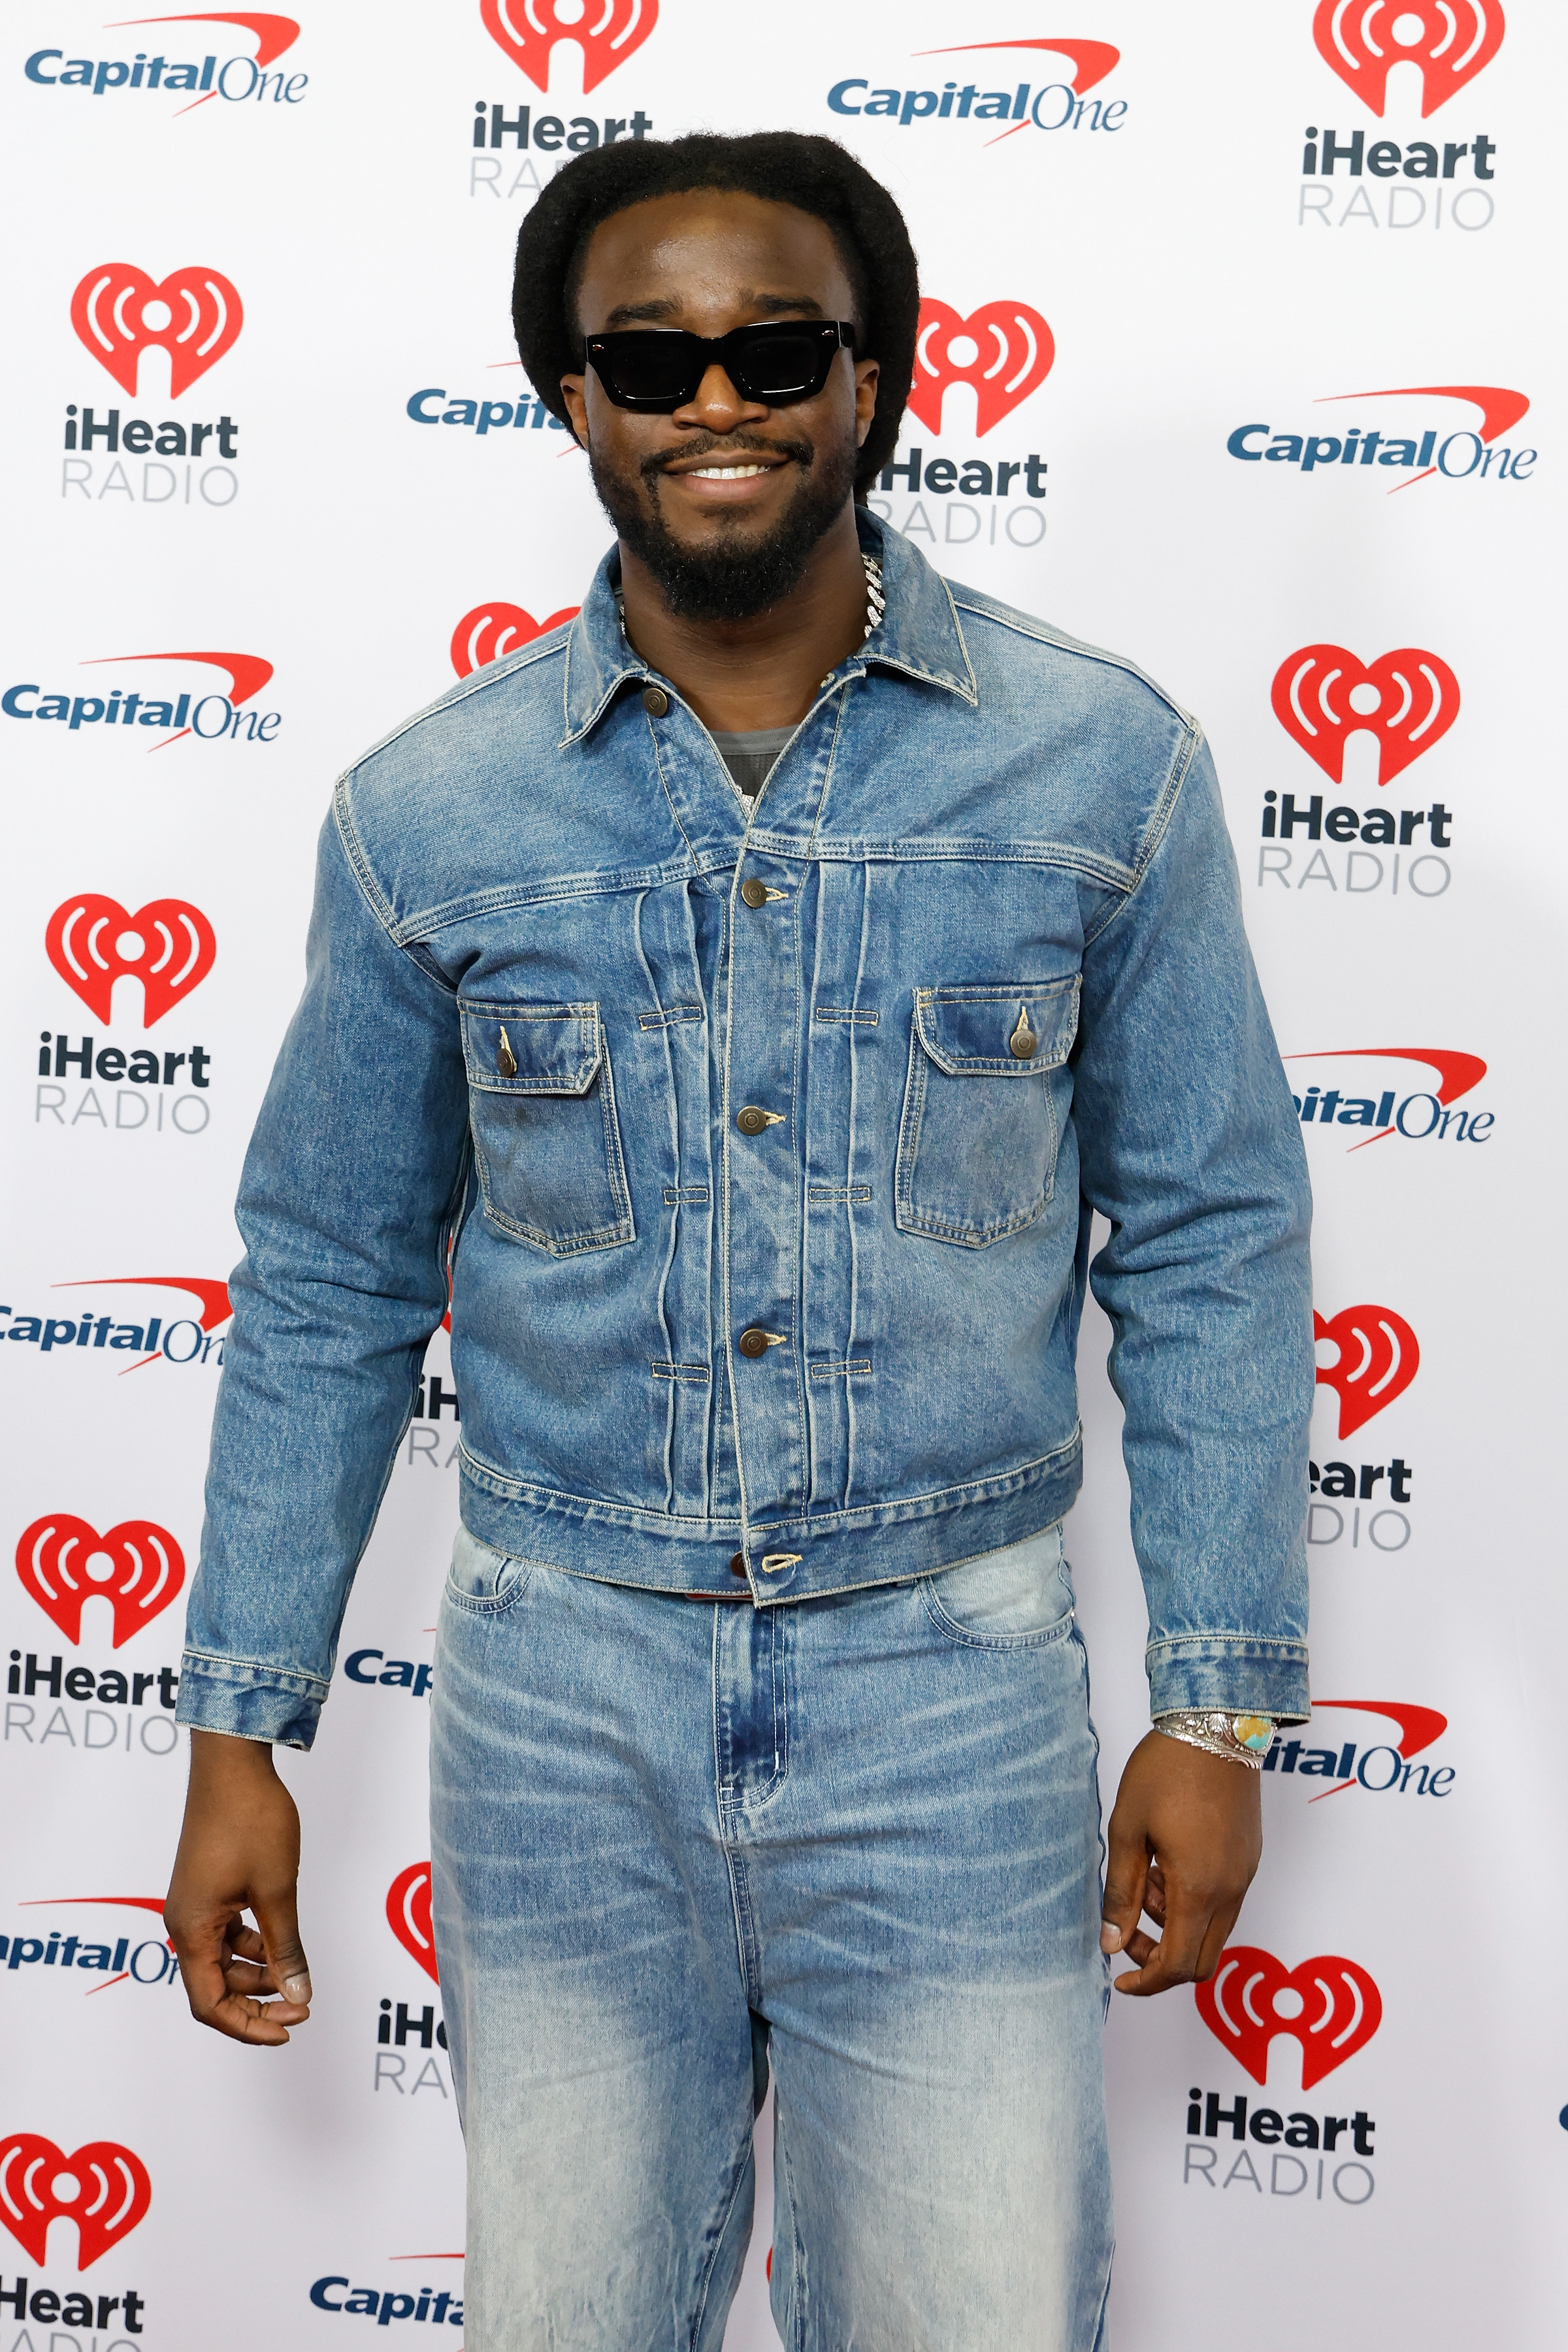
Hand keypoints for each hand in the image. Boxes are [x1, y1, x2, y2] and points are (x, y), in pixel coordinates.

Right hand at [164, 1729, 311, 2045]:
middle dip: (256, 2004)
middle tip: (301, 2006)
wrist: (232, 1763)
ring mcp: (194, 1904)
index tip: (288, 2029)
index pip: (210, 2003)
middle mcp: (185, 1921)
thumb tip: (297, 1994)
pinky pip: (225, 1934)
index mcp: (192, 1929)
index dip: (247, 2027)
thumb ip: (286, 1948)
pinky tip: (280, 1943)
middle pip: (213, 1987)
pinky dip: (253, 1946)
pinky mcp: (207, 1888)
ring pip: (222, 1961)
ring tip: (295, 1975)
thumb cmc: (250, 1820)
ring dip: (256, 1975)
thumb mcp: (277, 1890)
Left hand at [1099, 1729, 1261, 1995]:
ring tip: (1147, 1875)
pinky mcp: (1249, 1859)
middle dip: (1161, 1958)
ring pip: (1214, 1932)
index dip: (1146, 1983)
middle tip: (1127, 1928)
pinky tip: (1168, 1863)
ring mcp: (1245, 1875)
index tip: (1119, 1979)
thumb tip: (1111, 1943)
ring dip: (1176, 1925)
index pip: (1179, 1966)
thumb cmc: (1166, 1770)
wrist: (1216, 1725)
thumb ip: (1121, 1890)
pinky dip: (1194, 1903)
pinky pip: (1224, 1903)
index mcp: (1199, 1889)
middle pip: (1203, 1961)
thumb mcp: (1128, 1829)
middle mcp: (1231, 1890)